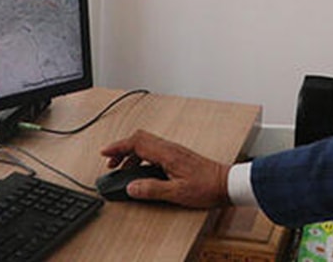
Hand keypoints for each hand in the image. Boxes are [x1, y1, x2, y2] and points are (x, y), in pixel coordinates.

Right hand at [99, 129, 231, 207]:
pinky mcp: (178, 156)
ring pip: (147, 144)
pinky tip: (142, 170)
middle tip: (111, 162)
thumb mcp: (177, 194)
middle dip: (122, 148)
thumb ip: (152, 190)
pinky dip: (142, 156)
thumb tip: (131, 187)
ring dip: (132, 153)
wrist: (227, 184)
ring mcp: (175, 151)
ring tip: (123, 169)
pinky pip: (154, 150)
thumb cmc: (207, 188)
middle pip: (140, 139)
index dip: (118, 147)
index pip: (136, 143)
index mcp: (167, 154)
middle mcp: (170, 148)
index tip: (105, 153)